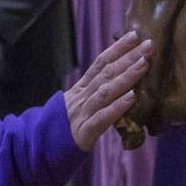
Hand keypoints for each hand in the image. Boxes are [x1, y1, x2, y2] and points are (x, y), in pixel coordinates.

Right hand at [64, 32, 151, 150]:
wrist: (36, 149)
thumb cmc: (63, 129)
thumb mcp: (78, 106)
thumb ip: (95, 95)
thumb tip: (121, 84)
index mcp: (81, 90)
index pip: (100, 64)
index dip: (116, 49)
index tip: (134, 35)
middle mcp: (81, 97)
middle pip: (106, 74)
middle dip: (128, 58)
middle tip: (148, 45)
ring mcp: (81, 114)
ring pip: (105, 92)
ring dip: (125, 77)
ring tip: (144, 65)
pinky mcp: (82, 132)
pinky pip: (101, 118)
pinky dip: (116, 107)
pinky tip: (131, 98)